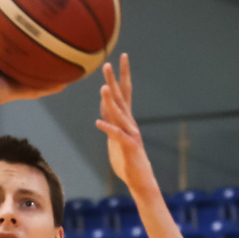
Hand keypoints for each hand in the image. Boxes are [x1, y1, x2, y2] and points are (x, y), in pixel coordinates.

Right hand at [0, 0, 64, 109]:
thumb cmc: (7, 92)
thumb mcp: (34, 87)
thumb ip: (51, 84)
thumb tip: (73, 79)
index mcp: (13, 52)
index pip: (24, 32)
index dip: (33, 19)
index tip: (45, 4)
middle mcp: (0, 43)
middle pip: (9, 19)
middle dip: (16, 3)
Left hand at [94, 54, 156, 191]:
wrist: (140, 178)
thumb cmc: (126, 157)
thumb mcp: (114, 134)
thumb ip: (110, 118)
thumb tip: (104, 102)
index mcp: (126, 119)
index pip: (124, 92)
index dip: (121, 75)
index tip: (119, 59)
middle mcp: (130, 122)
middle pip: (121, 97)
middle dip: (114, 80)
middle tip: (107, 64)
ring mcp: (130, 134)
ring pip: (119, 114)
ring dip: (110, 101)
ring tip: (103, 88)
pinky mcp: (128, 147)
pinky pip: (117, 136)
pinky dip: (108, 129)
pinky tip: (98, 123)